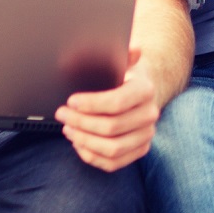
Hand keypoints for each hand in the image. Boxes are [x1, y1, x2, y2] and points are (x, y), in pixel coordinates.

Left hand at [56, 47, 160, 171]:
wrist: (139, 94)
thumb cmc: (123, 77)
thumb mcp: (121, 63)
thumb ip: (123, 56)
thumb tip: (134, 49)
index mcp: (146, 90)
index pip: (117, 102)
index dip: (90, 104)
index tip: (70, 100)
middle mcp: (151, 115)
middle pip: (111, 127)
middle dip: (80, 122)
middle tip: (62, 114)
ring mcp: (146, 135)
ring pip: (112, 149)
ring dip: (84, 140)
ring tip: (68, 129)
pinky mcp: (139, 150)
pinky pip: (113, 163)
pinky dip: (91, 156)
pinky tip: (78, 143)